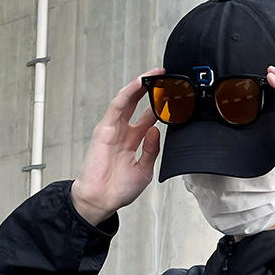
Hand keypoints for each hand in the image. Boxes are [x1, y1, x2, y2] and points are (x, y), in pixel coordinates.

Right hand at [70, 68, 164, 225]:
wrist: (101, 200)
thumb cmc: (118, 190)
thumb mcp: (144, 169)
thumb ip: (151, 149)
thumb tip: (155, 130)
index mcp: (134, 141)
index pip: (148, 117)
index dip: (160, 106)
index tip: (173, 96)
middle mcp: (123, 132)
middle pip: (138, 103)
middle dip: (151, 89)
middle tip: (165, 77)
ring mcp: (113, 128)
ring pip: (127, 100)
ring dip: (140, 85)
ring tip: (154, 74)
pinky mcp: (104, 128)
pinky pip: (117, 106)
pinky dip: (128, 93)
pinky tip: (139, 84)